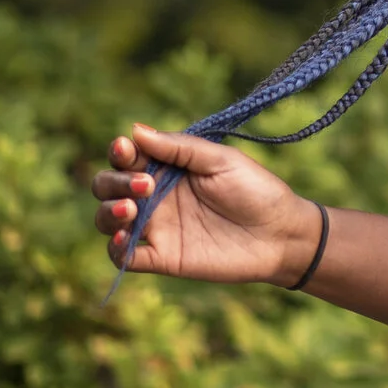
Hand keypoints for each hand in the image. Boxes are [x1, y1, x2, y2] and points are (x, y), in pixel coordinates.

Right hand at [89, 123, 320, 286]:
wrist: (280, 234)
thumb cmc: (256, 190)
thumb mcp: (221, 161)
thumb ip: (179, 148)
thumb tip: (135, 130)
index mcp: (167, 168)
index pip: (127, 157)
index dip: (120, 152)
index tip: (126, 149)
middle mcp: (154, 196)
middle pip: (107, 186)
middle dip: (114, 182)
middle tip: (144, 185)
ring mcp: (157, 227)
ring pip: (108, 219)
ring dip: (108, 212)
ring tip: (130, 209)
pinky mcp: (162, 257)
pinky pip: (124, 256)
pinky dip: (115, 249)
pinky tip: (122, 239)